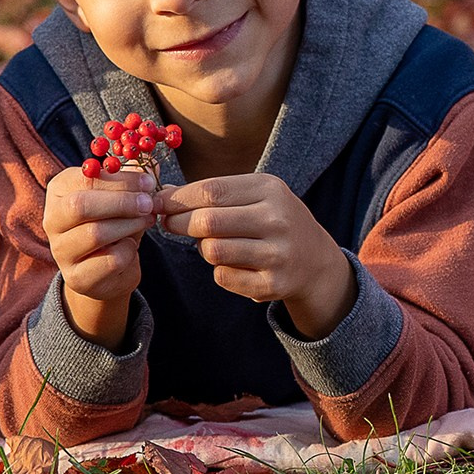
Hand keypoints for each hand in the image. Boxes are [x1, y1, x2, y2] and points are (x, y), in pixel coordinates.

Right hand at [44, 163, 155, 349]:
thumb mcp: (122, 199)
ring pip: (95, 233)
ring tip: (147, 221)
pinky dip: (128, 251)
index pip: (85, 178)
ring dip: (129, 225)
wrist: (108, 271)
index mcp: (59, 191)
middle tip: (149, 203)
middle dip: (122, 202)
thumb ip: (134, 181)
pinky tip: (132, 246)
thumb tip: (153, 165)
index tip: (148, 181)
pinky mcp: (76, 277)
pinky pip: (109, 260)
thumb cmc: (113, 225)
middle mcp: (52, 219)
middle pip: (81, 205)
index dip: (120, 179)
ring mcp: (60, 251)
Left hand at [157, 174, 354, 337]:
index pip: (211, 191)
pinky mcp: (272, 284)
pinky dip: (218, 270)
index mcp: (270, 189)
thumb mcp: (254, 195)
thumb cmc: (273, 220)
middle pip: (208, 221)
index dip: (177, 199)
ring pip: (212, 251)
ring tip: (209, 243)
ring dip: (201, 248)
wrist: (315, 260)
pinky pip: (223, 277)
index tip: (158, 203)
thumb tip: (163, 194)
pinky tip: (231, 264)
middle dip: (178, 223)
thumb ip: (212, 193)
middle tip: (167, 223)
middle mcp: (277, 220)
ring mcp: (277, 254)